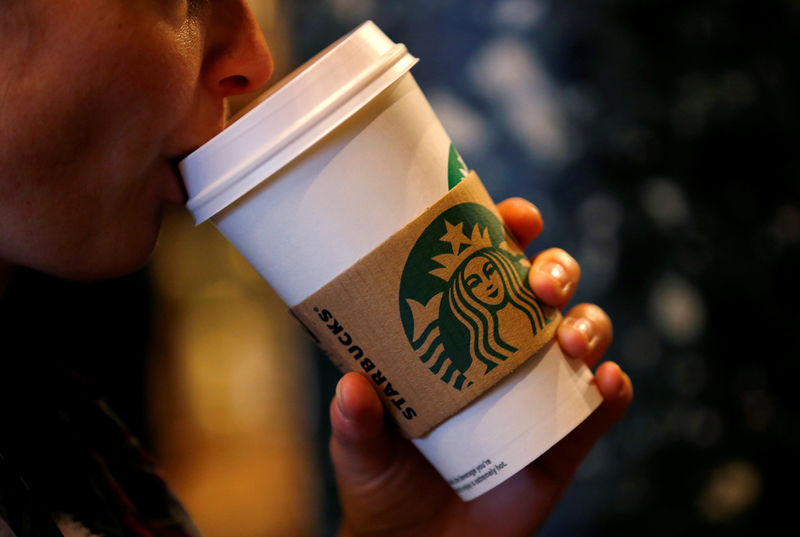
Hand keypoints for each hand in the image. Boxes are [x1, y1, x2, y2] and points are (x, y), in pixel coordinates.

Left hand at [329, 198, 632, 536]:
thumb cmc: (384, 481)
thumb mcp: (359, 448)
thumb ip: (354, 422)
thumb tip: (351, 386)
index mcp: (460, 330)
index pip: (490, 263)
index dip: (509, 229)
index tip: (514, 217)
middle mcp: (507, 349)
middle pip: (548, 289)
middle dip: (556, 269)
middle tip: (540, 282)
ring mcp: (541, 390)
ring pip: (586, 334)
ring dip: (591, 325)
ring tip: (573, 343)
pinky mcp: (565, 438)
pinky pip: (601, 407)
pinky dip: (613, 391)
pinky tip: (605, 383)